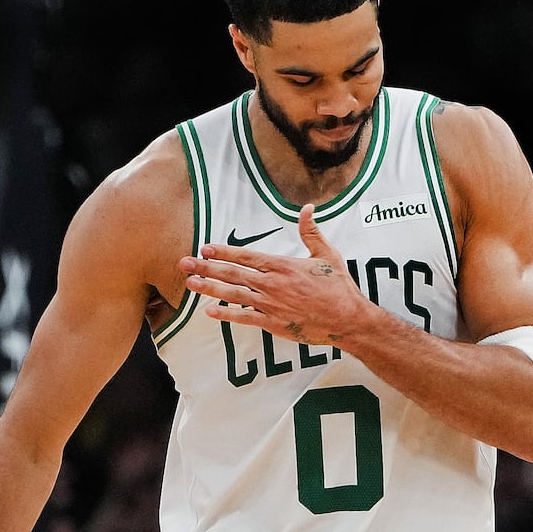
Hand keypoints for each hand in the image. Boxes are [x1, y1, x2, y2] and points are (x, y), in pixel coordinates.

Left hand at [179, 203, 367, 344]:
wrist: (348, 319)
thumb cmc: (338, 287)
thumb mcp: (327, 255)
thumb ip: (311, 232)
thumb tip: (307, 208)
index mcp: (282, 266)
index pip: (246, 256)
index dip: (223, 252)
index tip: (204, 248)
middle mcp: (272, 284)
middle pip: (232, 274)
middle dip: (206, 268)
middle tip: (184, 263)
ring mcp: (270, 305)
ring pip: (233, 295)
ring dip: (209, 289)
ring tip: (190, 284)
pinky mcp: (273, 323)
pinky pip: (245, 318)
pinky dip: (226, 315)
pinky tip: (209, 312)